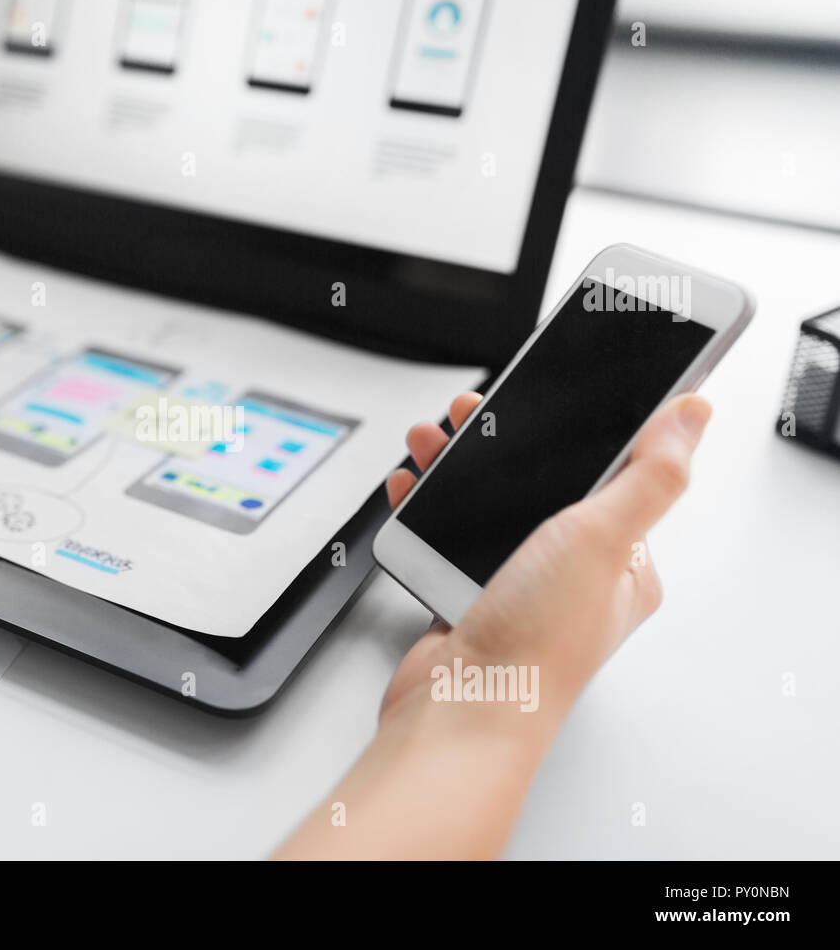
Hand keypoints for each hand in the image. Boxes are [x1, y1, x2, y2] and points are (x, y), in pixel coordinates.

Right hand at [380, 391, 711, 722]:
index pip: (612, 474)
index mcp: (624, 563)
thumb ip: (649, 473)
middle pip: (539, 484)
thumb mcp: (605, 539)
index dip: (576, 431)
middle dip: (501, 444)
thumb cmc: (537, 644)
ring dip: (455, 468)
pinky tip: (411, 488)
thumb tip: (692, 416)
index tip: (546, 393)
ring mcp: (517, 586)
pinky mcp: (466, 596)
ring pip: (488, 506)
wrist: (460, 709)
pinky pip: (447, 536)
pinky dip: (425, 507)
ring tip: (429, 441)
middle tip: (472, 413)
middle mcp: (572, 575)